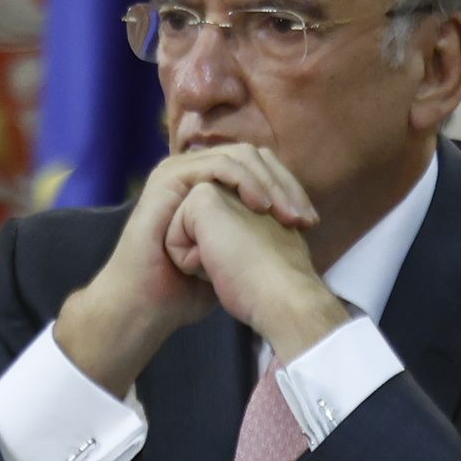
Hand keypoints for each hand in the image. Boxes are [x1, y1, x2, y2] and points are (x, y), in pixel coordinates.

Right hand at [54, 144, 320, 392]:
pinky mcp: (170, 177)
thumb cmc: (188, 287)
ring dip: (270, 183)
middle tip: (305, 218)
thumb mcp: (235, 255)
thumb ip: (257, 234)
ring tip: (287, 214)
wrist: (150, 304)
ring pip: (240, 156)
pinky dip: (245, 181)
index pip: (263, 168)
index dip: (290, 190)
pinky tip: (261, 206)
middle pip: (255, 157)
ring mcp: (181, 170)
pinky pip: (218, 165)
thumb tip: (292, 232)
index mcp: (212, 184)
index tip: (311, 223)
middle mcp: (197, 171)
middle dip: (286, 185)